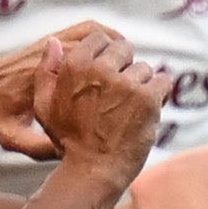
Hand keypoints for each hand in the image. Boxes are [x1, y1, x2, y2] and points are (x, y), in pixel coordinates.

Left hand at [0, 23, 136, 159]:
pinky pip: (85, 28)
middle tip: (134, 74)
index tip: (127, 87)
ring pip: (94, 31)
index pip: (86, 64)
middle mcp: (51, 54)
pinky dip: (104, 36)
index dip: (112, 72)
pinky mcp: (50, 39)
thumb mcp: (13, 137)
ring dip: (114, 43)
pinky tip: (114, 55)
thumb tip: (68, 155)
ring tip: (129, 63)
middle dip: (120, 56)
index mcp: (45, 77)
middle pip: (97, 42)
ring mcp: (51, 42)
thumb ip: (38, 146)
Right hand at [35, 38, 164, 175]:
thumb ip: (47, 72)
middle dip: (124, 67)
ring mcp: (126, 83)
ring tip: (130, 108)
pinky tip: (147, 109)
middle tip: (119, 93)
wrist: (93, 171)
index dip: (105, 53)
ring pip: (144, 68)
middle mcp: (100, 69)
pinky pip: (162, 81)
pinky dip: (158, 94)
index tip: (107, 72)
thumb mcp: (45, 106)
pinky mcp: (148, 98)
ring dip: (141, 84)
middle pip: (124, 49)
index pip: (99, 37)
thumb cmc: (69, 140)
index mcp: (75, 66)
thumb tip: (56, 41)